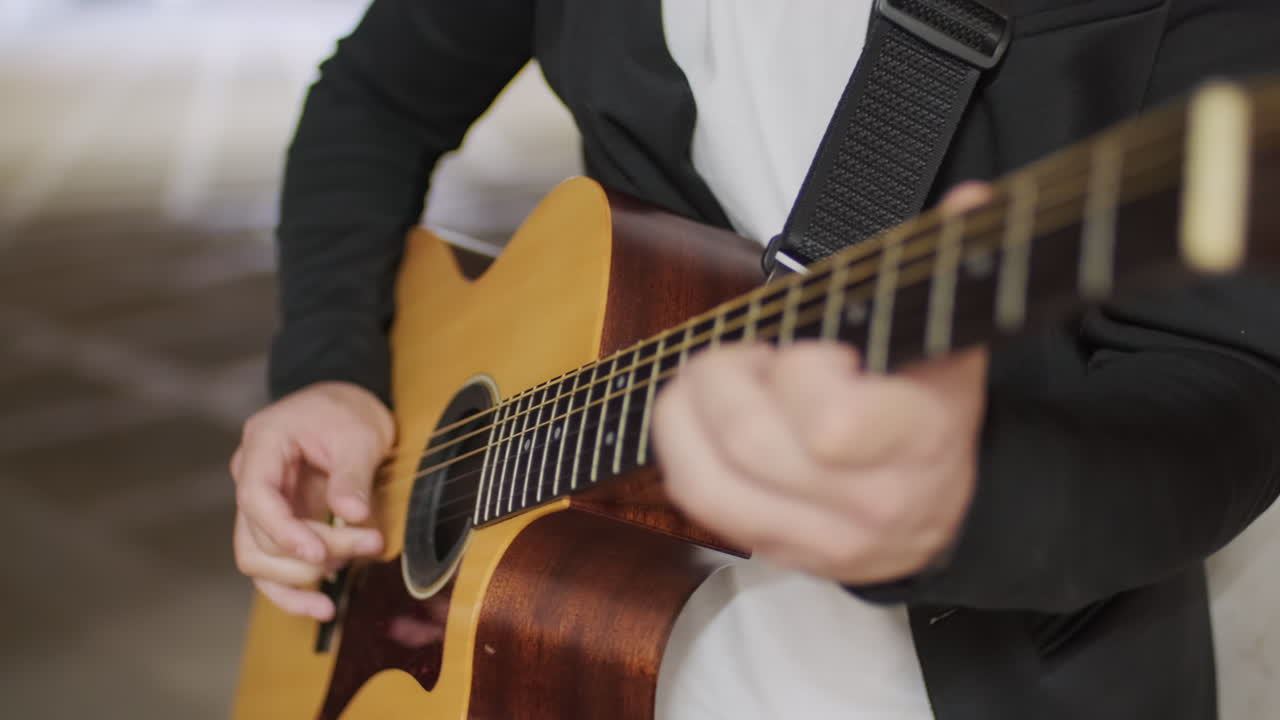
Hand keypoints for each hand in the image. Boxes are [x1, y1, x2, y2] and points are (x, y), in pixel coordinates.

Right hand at [231, 381, 394, 619]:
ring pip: (258, 559)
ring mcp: (261, 505)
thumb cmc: (347, 411)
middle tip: (369, 544)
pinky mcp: (277, 526)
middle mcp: (250, 477)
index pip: (256, 497)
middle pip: (261, 535)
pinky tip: (323, 607)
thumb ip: (352, 475)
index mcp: (262, 445)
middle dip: (313, 551)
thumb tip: (352, 514)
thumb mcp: (360, 433)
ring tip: (351, 568)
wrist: (345, 406)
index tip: (320, 553)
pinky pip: (272, 568)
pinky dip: (294, 592)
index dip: (284, 531)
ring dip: (302, 577)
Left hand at [651, 184, 992, 584]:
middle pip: (752, 442)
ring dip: (690, 410)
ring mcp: (819, 538)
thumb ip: (948, 265)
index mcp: (919, 440)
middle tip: (744, 353)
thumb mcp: (947, 339)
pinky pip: (698, 498)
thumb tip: (970, 198)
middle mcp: (870, 502)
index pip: (831, 425)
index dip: (799, 373)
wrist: (942, 509)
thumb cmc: (929, 410)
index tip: (810, 349)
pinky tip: (695, 413)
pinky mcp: (776, 550)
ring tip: (713, 378)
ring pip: (710, 477)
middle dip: (726, 377)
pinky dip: (678, 444)